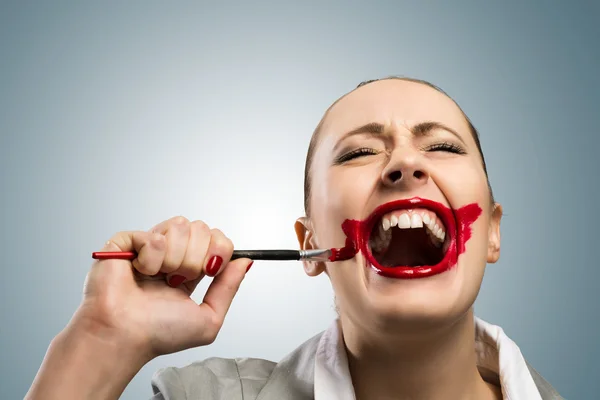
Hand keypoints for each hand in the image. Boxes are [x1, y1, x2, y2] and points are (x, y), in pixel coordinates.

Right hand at [73, 216, 251, 360]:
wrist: (124, 336)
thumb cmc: (158, 334)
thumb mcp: (208, 318)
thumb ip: (229, 288)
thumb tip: (246, 261)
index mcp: (189, 269)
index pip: (217, 238)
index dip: (220, 249)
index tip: (211, 270)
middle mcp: (170, 254)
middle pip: (203, 228)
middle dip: (197, 258)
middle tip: (179, 281)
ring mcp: (149, 245)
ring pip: (181, 226)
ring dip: (175, 259)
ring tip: (160, 279)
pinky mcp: (127, 241)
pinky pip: (155, 236)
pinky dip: (152, 259)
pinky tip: (140, 273)